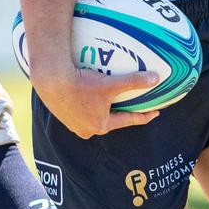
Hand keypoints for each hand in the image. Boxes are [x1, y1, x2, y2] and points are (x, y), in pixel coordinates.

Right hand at [34, 67, 160, 138]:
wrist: (52, 81)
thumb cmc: (81, 84)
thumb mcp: (110, 84)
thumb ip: (133, 81)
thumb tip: (156, 79)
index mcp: (101, 125)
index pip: (129, 120)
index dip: (144, 116)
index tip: (155, 113)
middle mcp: (87, 129)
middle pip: (111, 119)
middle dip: (121, 111)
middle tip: (133, 103)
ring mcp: (74, 124)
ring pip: (96, 115)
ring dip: (104, 107)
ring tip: (111, 98)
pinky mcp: (64, 115)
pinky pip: (83, 110)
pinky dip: (90, 104)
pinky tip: (90, 94)